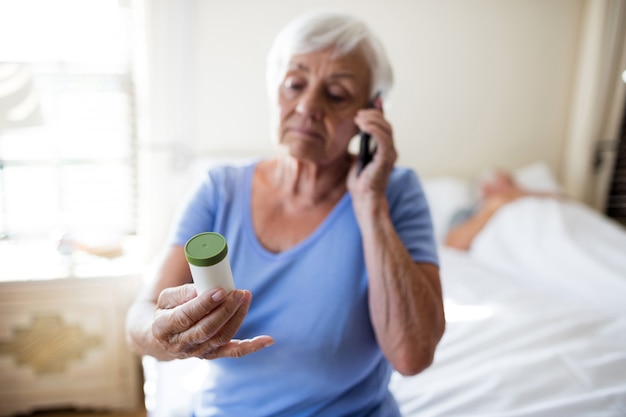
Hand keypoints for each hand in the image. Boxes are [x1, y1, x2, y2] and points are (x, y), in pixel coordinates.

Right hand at [151, 283, 273, 359]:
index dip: (204, 304)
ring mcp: (198, 352)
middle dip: (226, 310)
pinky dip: (251, 347)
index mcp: (164, 327)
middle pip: (207, 329)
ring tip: (245, 297)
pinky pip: (233, 352)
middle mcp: (181, 344)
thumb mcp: (165, 298)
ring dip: (237, 317)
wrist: (162, 338)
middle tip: (239, 292)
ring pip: (222, 338)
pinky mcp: (213, 354)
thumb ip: (183, 293)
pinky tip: (267, 340)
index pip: (186, 317)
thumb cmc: (166, 311)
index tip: (220, 291)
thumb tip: (206, 288)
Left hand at [348, 97, 396, 214]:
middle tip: (359, 113)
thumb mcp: (358, 158)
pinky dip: (374, 129)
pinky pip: (383, 138)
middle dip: (373, 114)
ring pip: (385, 128)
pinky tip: (363, 125)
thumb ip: (362, 146)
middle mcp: (390, 150)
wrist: (364, 199)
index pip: (384, 125)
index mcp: (384, 149)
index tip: (373, 101)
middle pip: (386, 124)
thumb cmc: (360, 182)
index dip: (380, 112)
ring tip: (359, 118)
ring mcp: (390, 154)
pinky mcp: (386, 158)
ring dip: (372, 120)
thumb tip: (358, 132)